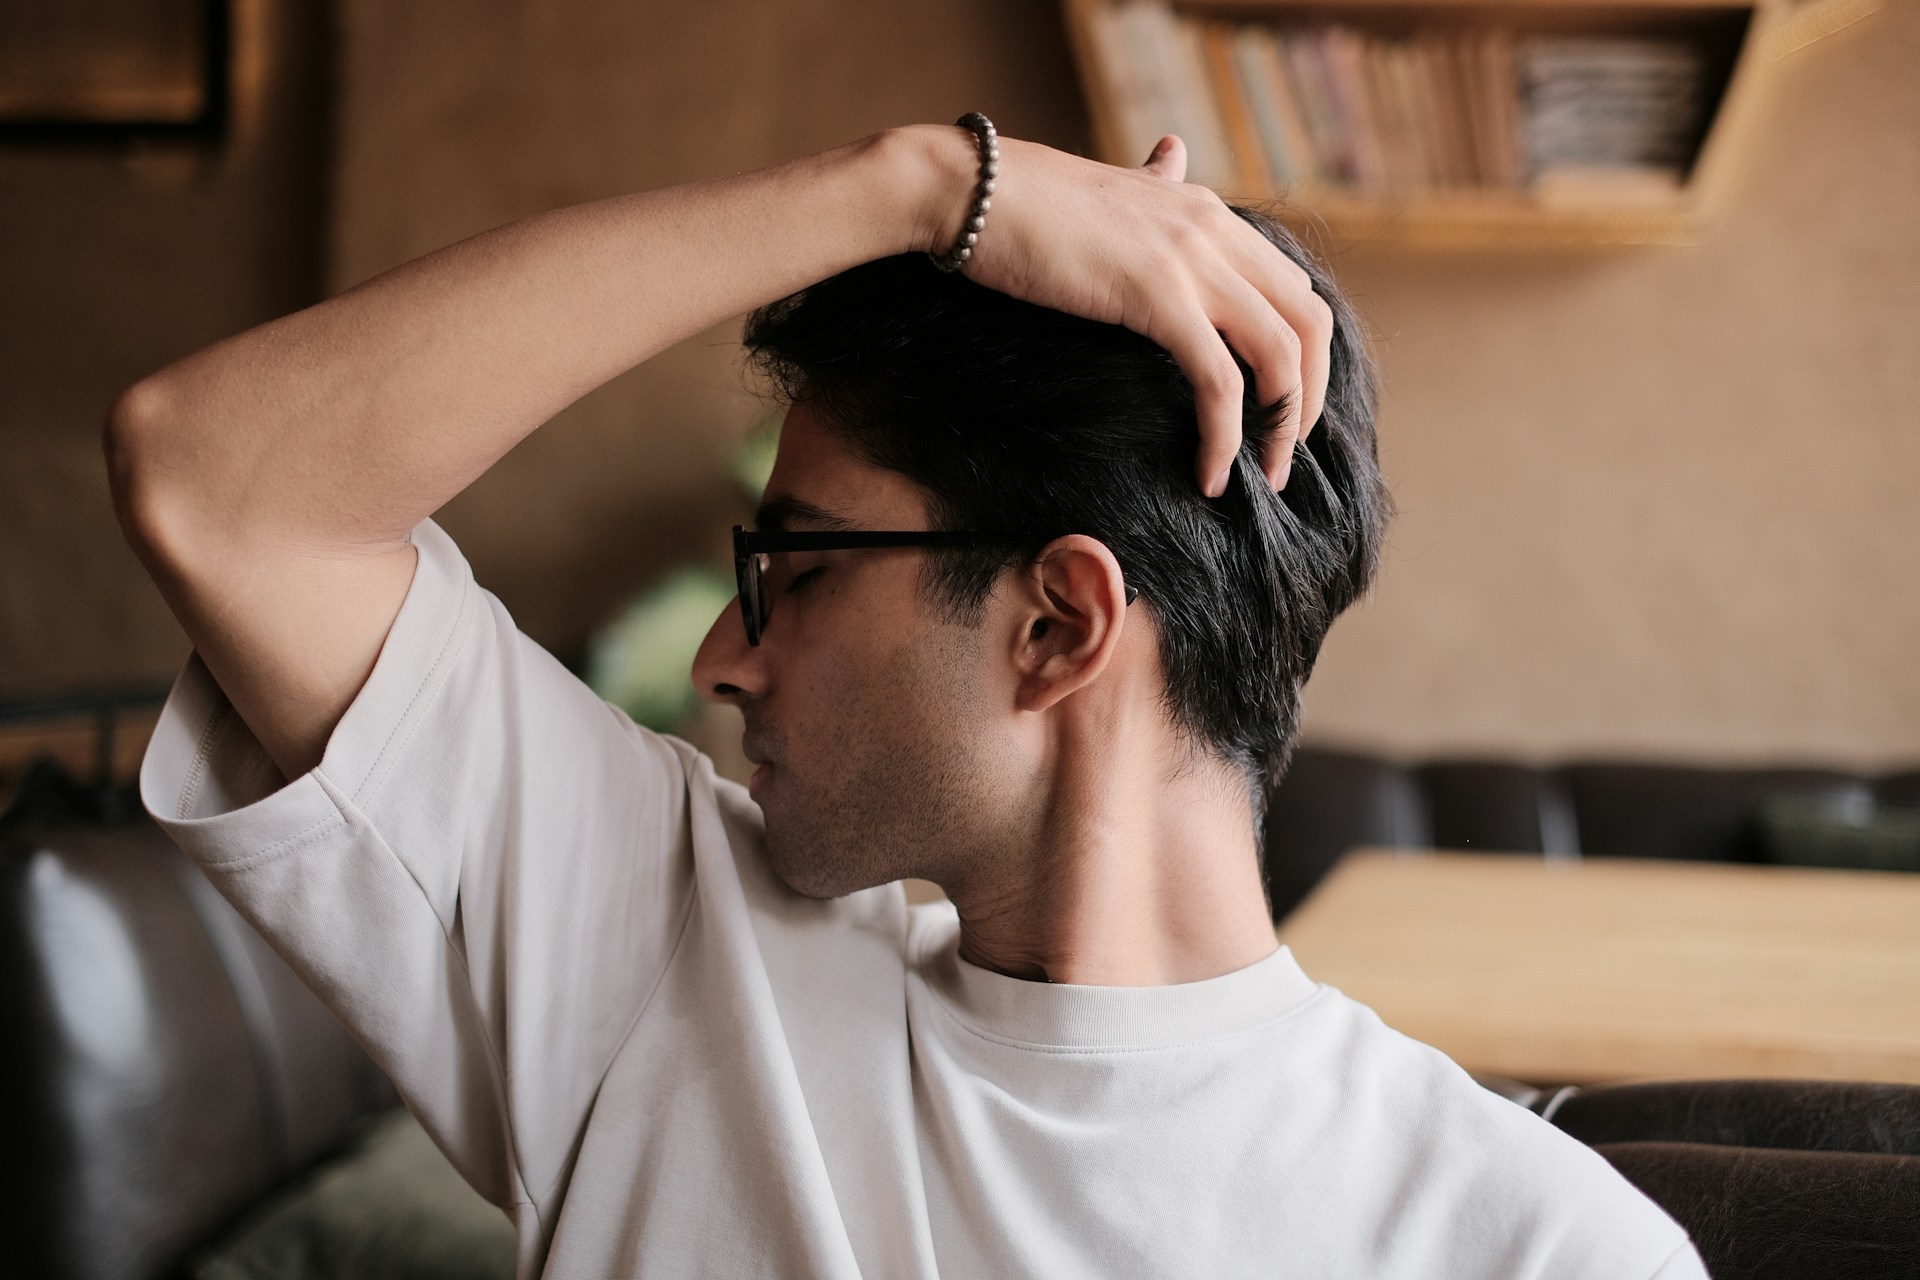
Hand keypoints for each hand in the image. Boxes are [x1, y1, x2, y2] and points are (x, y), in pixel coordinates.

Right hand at [949, 133, 1332, 495]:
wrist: (969, 190)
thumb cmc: (1022, 201)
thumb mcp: (1110, 188)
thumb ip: (1153, 181)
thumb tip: (1172, 151)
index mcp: (1208, 210)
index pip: (1295, 287)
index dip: (1305, 356)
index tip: (1279, 410)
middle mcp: (1214, 229)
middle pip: (1311, 321)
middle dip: (1307, 398)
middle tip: (1282, 454)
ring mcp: (1190, 260)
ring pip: (1282, 354)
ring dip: (1281, 427)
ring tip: (1262, 477)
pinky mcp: (1157, 296)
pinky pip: (1219, 381)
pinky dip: (1226, 437)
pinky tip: (1210, 474)